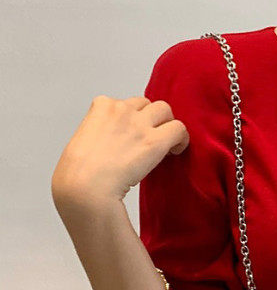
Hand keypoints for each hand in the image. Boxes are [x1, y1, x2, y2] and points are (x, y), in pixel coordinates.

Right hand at [51, 95, 189, 210]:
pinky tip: (174, 152)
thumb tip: (121, 142)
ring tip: (166, 146)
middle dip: (153, 119)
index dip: (135, 120)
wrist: (86, 185)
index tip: (135, 138)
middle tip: (153, 140)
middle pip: (148, 103)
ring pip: (165, 110)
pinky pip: (179, 129)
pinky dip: (181, 139)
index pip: (127, 103)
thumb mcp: (88, 140)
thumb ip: (106, 132)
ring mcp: (139, 123)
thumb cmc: (82, 173)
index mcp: (102, 106)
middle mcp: (122, 109)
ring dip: (167, 126)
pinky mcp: (154, 141)